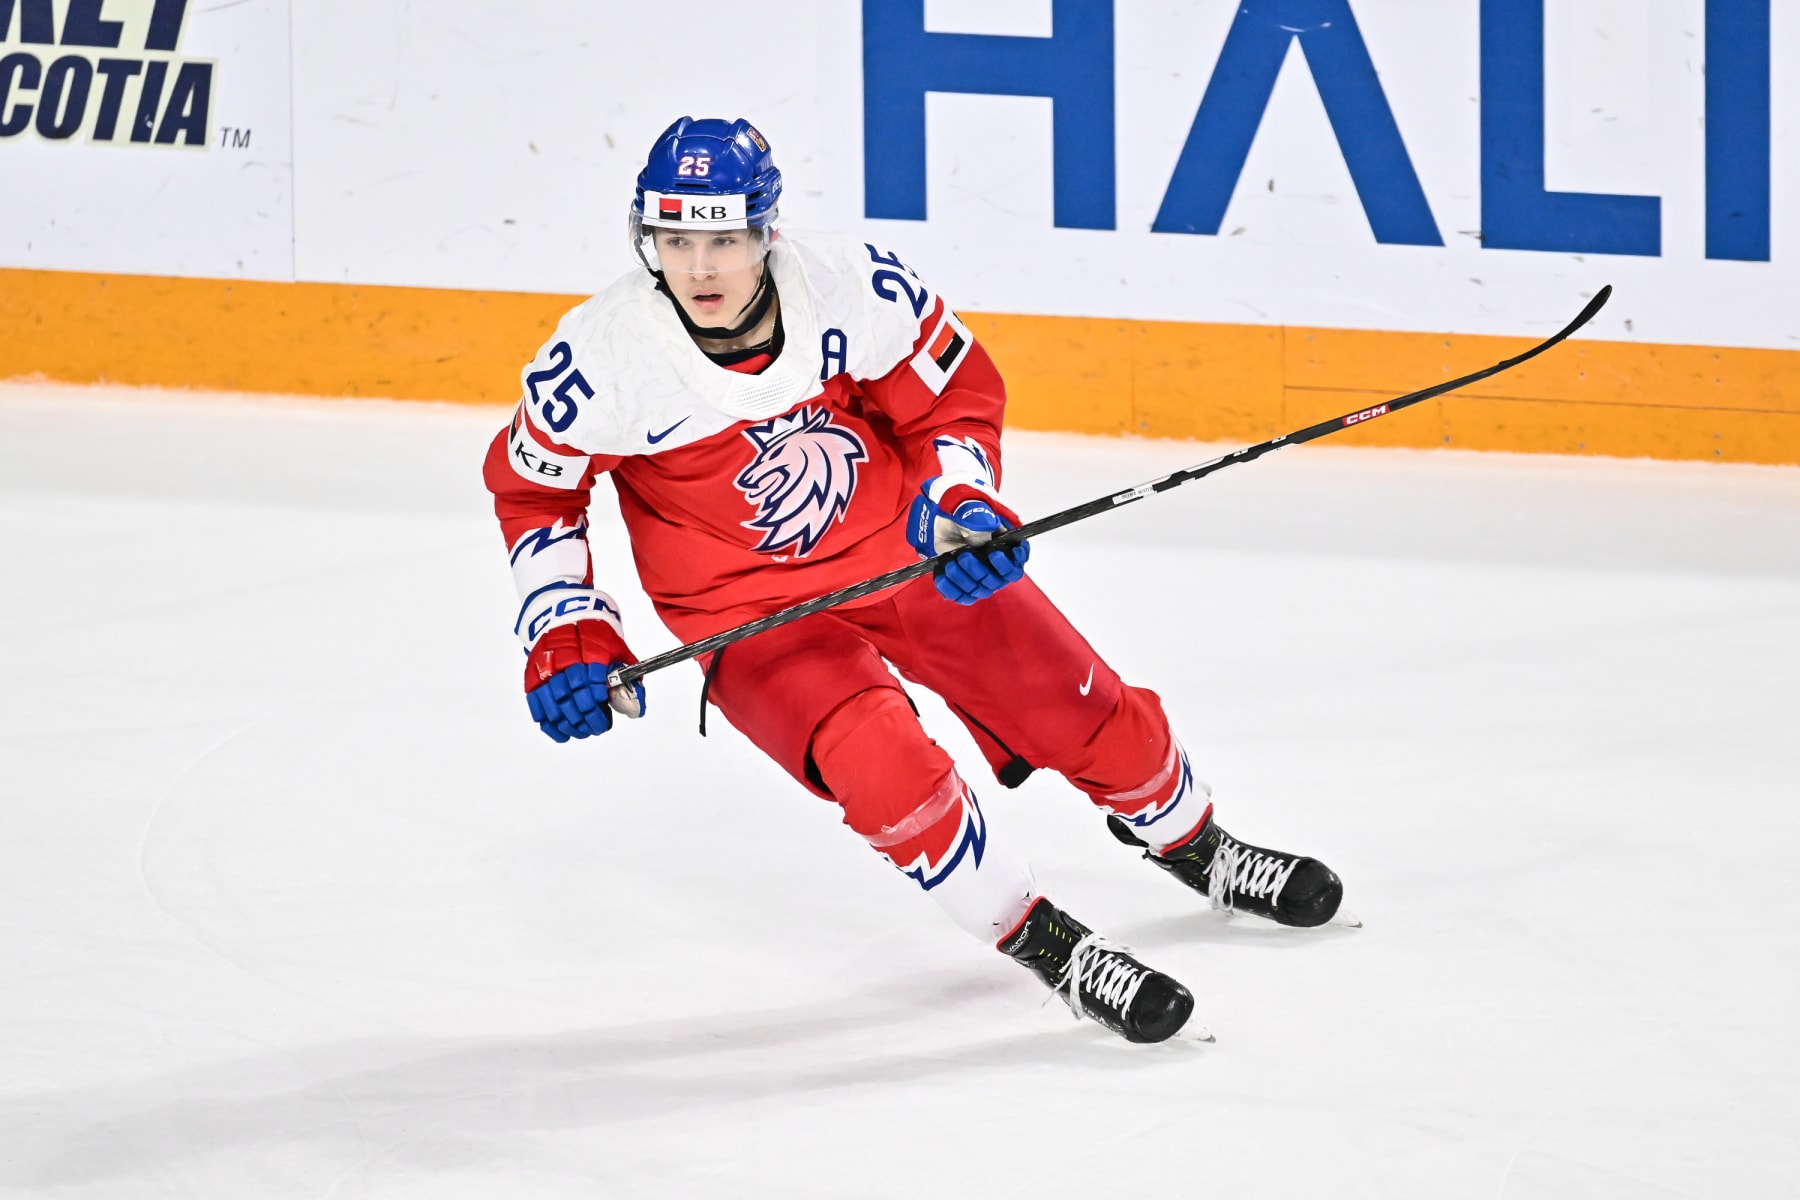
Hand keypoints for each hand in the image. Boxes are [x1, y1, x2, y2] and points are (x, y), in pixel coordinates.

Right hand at [521, 593, 645, 741]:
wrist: (565, 615)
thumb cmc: (597, 638)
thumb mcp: (619, 652)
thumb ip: (629, 681)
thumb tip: (636, 710)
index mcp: (590, 650)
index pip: (593, 687)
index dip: (598, 707)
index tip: (606, 718)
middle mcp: (565, 659)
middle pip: (573, 699)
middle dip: (587, 719)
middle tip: (597, 727)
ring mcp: (546, 668)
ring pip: (554, 705)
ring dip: (569, 724)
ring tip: (582, 730)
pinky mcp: (532, 676)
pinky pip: (537, 706)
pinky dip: (550, 724)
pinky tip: (563, 733)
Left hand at [905, 477, 1030, 604]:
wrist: (941, 513)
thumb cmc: (962, 507)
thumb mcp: (970, 506)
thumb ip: (979, 518)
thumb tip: (985, 531)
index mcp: (1006, 544)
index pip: (1018, 562)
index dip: (1011, 563)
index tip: (995, 554)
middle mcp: (996, 563)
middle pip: (998, 580)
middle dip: (980, 570)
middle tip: (965, 556)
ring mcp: (979, 574)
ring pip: (980, 590)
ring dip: (965, 579)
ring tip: (952, 563)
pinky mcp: (962, 581)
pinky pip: (962, 595)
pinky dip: (951, 589)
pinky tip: (942, 575)